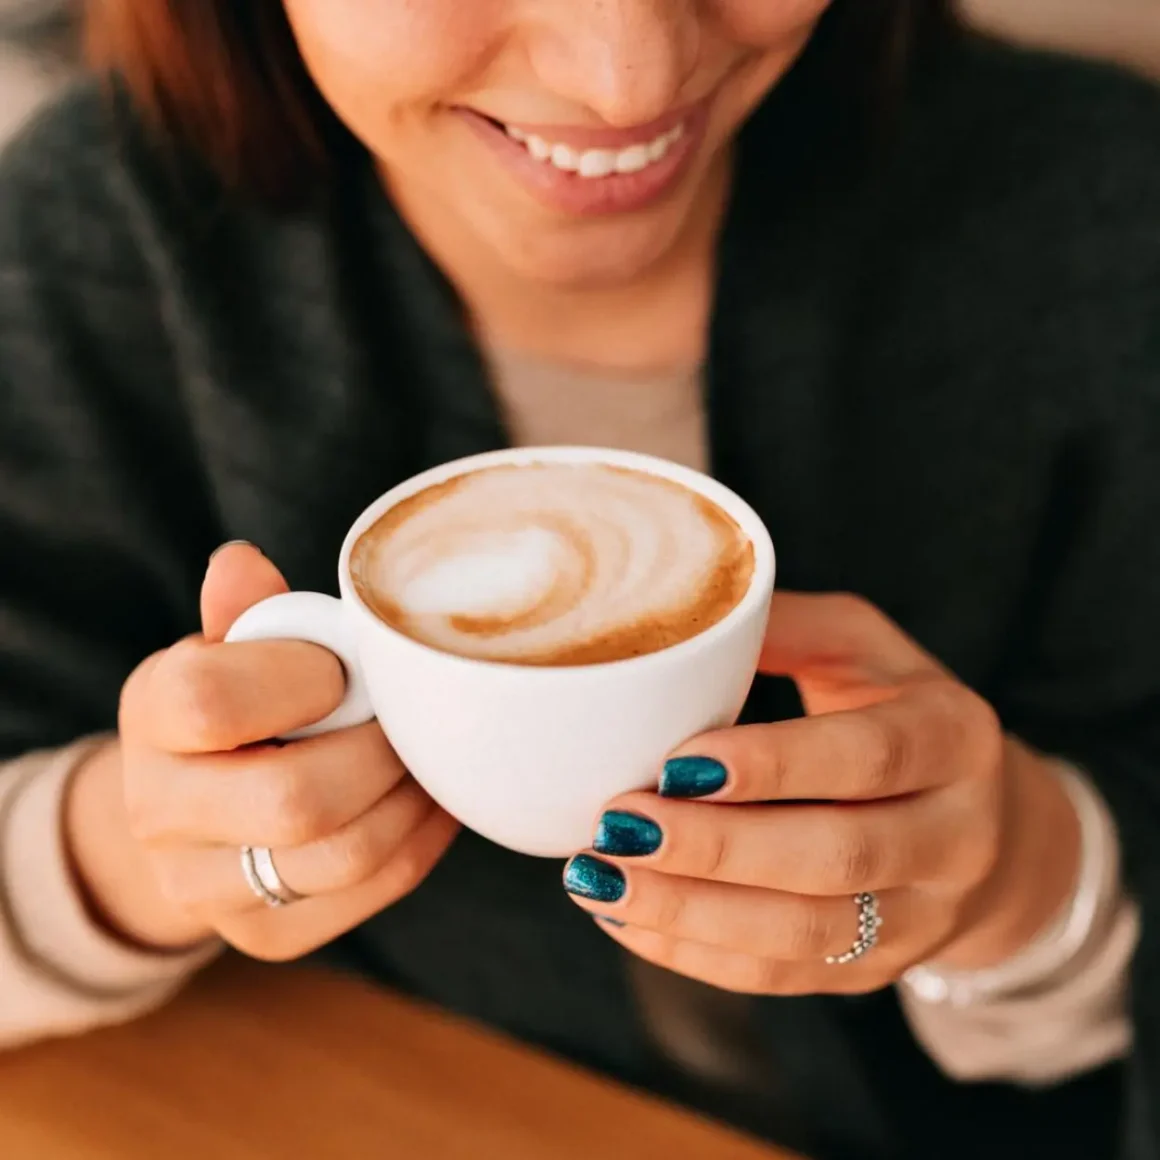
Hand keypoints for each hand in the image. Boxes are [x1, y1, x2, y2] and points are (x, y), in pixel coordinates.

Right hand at [67, 544, 458, 958]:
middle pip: (294, 800)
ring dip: (412, 798)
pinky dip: (423, 839)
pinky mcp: (266, 936)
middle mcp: (158, 813)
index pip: (213, 700)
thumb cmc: (237, 703)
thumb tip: (241, 563)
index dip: (303, 678)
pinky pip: (370, 893)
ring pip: (344, 857)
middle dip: (380, 751)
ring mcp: (206, 889)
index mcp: (151, 715)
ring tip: (431, 756)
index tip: (346, 669)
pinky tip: (434, 798)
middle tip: (412, 719)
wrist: (198, 806)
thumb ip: (246, 612)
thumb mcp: (230, 648)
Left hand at [564, 593, 1080, 994]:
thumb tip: (678, 614)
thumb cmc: (897, 709)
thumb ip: (784, 626)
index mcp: (954, 737)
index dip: (776, 764)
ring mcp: (922, 917)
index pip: (869, 756)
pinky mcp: (876, 970)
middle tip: (617, 824)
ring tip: (599, 877)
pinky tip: (626, 917)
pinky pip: (782, 977)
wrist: (986, 827)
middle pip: (837, 858)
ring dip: (691, 911)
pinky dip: (695, 954)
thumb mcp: (863, 648)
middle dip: (716, 849)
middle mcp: (957, 836)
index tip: (678, 763)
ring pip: (807, 935)